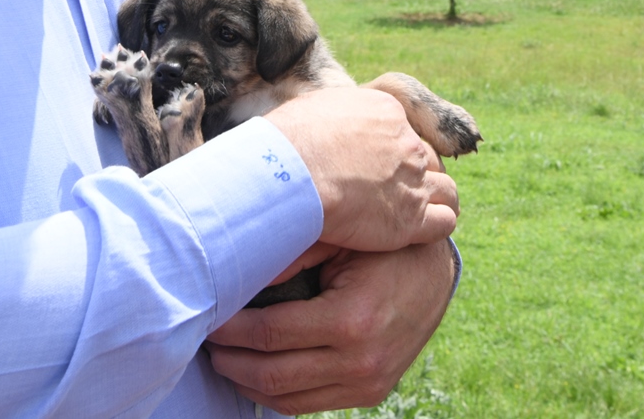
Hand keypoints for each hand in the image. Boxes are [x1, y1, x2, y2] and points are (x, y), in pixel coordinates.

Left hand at [206, 240, 457, 414]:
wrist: (438, 271)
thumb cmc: (385, 247)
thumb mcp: (342, 241)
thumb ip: (293, 255)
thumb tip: (237, 270)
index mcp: (351, 319)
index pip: (270, 334)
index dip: (231, 329)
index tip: (209, 317)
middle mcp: (361, 361)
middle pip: (271, 374)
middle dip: (230, 360)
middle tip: (206, 340)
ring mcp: (368, 382)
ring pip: (286, 399)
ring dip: (247, 382)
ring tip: (224, 357)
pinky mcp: (372, 391)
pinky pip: (309, 404)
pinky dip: (276, 393)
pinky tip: (255, 372)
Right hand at [265, 88, 457, 251]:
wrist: (291, 175)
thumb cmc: (288, 143)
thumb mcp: (314, 109)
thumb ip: (334, 117)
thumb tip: (329, 127)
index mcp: (386, 112)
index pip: (404, 133)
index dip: (394, 151)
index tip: (379, 166)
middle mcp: (407, 144)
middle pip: (427, 159)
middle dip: (418, 174)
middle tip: (401, 190)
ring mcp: (413, 180)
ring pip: (446, 190)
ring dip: (437, 199)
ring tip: (425, 212)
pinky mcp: (411, 218)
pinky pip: (444, 222)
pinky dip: (438, 226)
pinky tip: (424, 231)